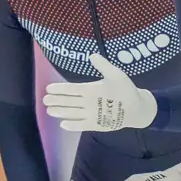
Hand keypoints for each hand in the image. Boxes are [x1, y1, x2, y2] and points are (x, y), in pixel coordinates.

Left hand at [42, 53, 156, 132]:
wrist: (136, 109)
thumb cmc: (125, 90)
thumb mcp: (116, 74)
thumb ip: (103, 65)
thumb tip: (92, 55)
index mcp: (92, 90)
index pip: (71, 89)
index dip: (59, 89)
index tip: (48, 88)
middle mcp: (89, 103)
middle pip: (68, 102)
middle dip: (55, 101)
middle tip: (44, 100)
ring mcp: (92, 115)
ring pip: (72, 114)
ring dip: (60, 112)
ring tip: (49, 111)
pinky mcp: (96, 125)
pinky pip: (81, 126)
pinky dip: (72, 126)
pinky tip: (63, 125)